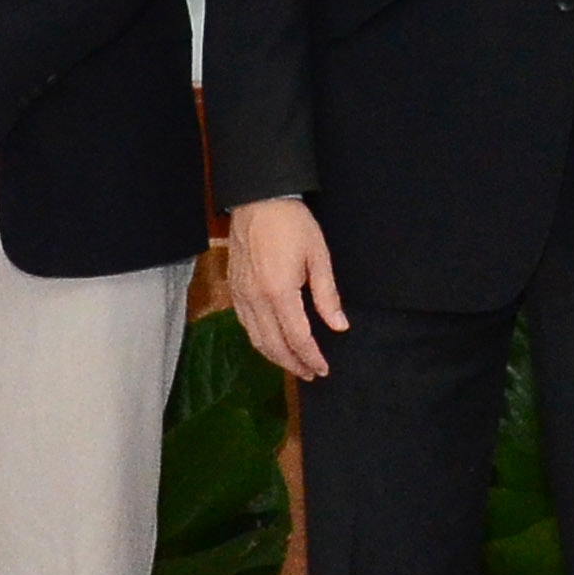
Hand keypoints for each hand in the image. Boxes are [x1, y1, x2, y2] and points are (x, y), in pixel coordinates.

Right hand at [231, 195, 346, 380]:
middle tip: (311, 374)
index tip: (323, 369)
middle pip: (274, 345)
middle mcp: (256, 299)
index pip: (297, 337)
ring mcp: (241, 295)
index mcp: (279, 292)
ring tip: (294, 364)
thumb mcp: (318, 256)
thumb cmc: (292, 224)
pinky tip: (271, 342)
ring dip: (275, 357)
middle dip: (293, 364)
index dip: (311, 357)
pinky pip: (245, 325)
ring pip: (256, 339)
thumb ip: (327, 295)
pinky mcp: (234, 289)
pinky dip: (259, 340)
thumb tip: (339, 326)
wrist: (257, 200)